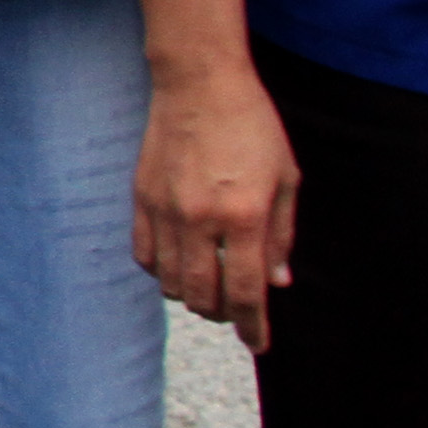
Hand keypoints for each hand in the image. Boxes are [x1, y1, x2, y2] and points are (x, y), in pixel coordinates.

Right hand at [132, 0, 296, 351]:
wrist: (200, 83)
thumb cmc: (252, 126)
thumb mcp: (285, 179)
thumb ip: (281, 235)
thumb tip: (278, 282)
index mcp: (245, 216)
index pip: (248, 292)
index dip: (254, 327)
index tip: (259, 344)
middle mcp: (202, 220)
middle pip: (205, 297)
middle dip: (223, 315)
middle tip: (236, 310)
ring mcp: (167, 211)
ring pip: (172, 283)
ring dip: (193, 295)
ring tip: (210, 285)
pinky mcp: (142, 200)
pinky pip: (146, 256)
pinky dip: (163, 271)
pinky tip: (180, 262)